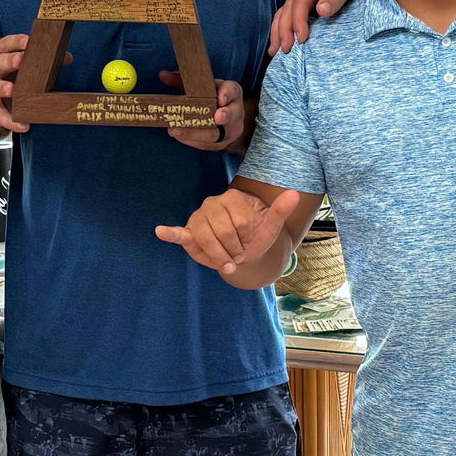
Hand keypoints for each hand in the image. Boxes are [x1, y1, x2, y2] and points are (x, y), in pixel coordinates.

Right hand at [0, 33, 69, 133]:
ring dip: (1, 87)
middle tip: (21, 59)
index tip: (28, 41)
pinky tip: (22, 125)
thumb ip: (44, 61)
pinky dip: (9, 120)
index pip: (4, 44)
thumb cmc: (13, 75)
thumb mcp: (25, 66)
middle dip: (9, 61)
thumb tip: (67, 57)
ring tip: (12, 90)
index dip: (15, 42)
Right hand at [156, 186, 302, 272]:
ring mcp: (199, 217)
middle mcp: (213, 203)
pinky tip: (160, 231)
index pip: (242, 223)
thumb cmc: (256, 235)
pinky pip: (180, 233)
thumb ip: (280, 210)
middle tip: (238, 255)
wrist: (243, 248)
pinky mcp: (190, 232)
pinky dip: (170, 233)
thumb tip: (294, 194)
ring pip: (208, 240)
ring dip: (220, 256)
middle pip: (224, 233)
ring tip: (227, 261)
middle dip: (234, 250)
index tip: (249, 243)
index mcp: (233, 198)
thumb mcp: (270, 225)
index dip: (247, 239)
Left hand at [159, 72, 248, 149]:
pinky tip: (178, 135)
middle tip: (216, 117)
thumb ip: (182, 80)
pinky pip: (208, 144)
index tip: (221, 98)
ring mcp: (230, 130)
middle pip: (232, 114)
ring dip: (197, 133)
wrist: (226, 116)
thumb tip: (163, 75)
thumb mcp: (201, 85)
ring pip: (217, 134)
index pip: (232, 90)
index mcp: (232, 92)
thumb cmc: (211, 97)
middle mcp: (235, 111)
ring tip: (177, 129)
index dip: (227, 94)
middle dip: (225, 116)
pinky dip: (192, 140)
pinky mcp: (221, 143)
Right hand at [268, 0, 382, 54]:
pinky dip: (285, 28)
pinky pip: (291, 16)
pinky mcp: (306, 2)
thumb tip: (321, 11)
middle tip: (286, 51)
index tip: (302, 39)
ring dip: (278, 32)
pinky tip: (282, 41)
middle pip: (286, 11)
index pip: (298, 3)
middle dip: (284, 31)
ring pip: (284, 14)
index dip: (298, 22)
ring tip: (275, 52)